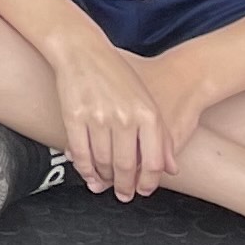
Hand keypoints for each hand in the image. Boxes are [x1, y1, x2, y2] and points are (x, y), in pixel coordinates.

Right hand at [45, 23, 177, 197]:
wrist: (82, 50)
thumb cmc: (117, 74)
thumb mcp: (148, 101)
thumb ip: (162, 137)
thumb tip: (171, 169)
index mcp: (148, 114)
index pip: (153, 162)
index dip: (148, 182)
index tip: (144, 190)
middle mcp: (125, 117)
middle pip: (127, 166)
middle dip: (125, 186)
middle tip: (124, 194)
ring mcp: (98, 117)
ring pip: (103, 162)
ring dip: (104, 178)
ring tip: (106, 183)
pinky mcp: (74, 116)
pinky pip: (81, 153)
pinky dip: (84, 169)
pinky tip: (89, 175)